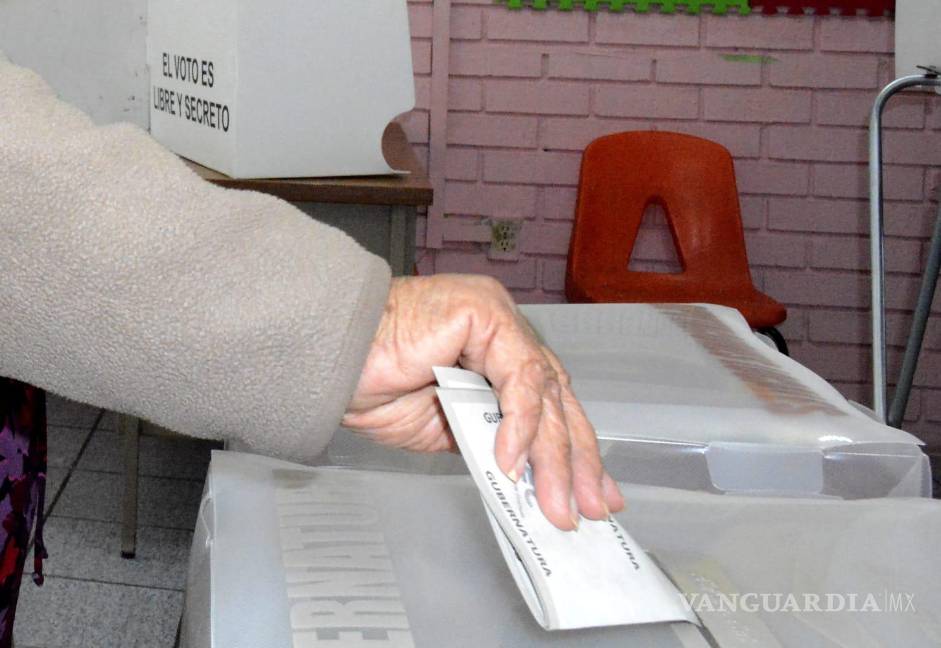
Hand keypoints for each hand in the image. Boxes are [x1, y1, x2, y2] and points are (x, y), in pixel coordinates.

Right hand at [342, 274, 623, 529]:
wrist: (328, 357)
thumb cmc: (373, 384)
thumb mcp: (446, 428)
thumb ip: (489, 440)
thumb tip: (527, 475)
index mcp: (497, 357)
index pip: (549, 405)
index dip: (573, 451)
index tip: (591, 493)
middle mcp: (505, 335)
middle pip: (556, 400)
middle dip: (576, 460)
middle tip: (591, 508)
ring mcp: (499, 319)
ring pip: (544, 392)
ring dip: (553, 455)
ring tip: (556, 503)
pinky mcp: (486, 313)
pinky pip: (517, 376)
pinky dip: (518, 423)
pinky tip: (512, 462)